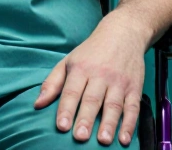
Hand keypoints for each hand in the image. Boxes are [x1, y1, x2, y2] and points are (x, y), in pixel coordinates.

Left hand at [34, 15, 147, 145]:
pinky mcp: (134, 87)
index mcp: (81, 68)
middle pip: (92, 99)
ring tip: (104, 140)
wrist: (123, 33)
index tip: (62, 126)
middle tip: (80, 137)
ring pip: (114, 105)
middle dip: (86, 119)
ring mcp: (119, 81)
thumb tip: (37, 104)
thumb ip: (52, 83)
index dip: (66, 109)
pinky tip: (124, 138)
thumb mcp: (68, 61)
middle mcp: (100, 75)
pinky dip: (130, 124)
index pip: (72, 91)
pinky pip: (133, 107)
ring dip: (110, 124)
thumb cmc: (91, 51)